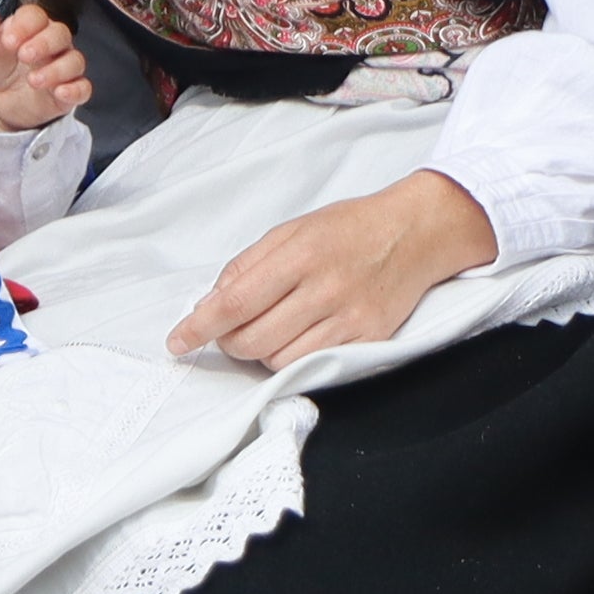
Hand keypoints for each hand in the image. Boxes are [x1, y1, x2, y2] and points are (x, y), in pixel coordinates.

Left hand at [0, 3, 89, 135]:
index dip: (24, 26)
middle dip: (43, 43)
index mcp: (32, 27)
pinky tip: (60, 93)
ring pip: (74, 60)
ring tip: (32, 80)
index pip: (36, 16)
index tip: (7, 41)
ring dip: (56, 69)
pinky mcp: (71, 91)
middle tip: (23, 55)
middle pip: (60, 33)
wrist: (1, 101)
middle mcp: (53, 43)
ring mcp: (64, 66)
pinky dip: (75, 90)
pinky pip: (82, 88)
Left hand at [173, 170, 493, 365]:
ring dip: (260, 352)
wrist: (416, 234)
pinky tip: (295, 337)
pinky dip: (291, 358)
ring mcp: (349, 318)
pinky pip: (312, 364)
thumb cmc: (349, 229)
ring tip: (271, 327)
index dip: (200, 327)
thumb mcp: (290, 230)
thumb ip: (247, 266)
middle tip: (230, 329)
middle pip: (252, 339)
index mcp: (300, 255)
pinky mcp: (368, 340)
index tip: (177, 342)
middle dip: (228, 342)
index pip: (235, 302)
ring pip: (279, 359)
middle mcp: (324, 289)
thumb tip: (208, 304)